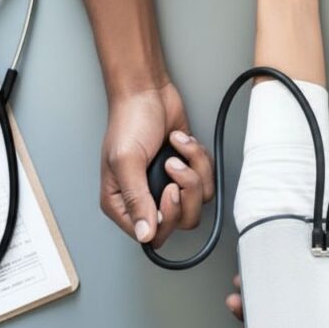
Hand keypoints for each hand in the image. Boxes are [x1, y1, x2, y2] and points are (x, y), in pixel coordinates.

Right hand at [100, 83, 213, 247]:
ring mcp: (168, 186)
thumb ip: (136, 200)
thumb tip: (145, 235)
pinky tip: (181, 142)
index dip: (166, 217)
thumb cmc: (129, 121)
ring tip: (175, 149)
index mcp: (122, 203)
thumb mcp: (126, 162)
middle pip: (180, 222)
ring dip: (193, 170)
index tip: (168, 189)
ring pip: (197, 202)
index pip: (151, 235)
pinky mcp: (187, 172)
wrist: (148, 92)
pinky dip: (199, 159)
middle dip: (185, 191)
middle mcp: (145, 199)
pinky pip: (207, 181)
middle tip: (173, 167)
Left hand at [223, 201, 328, 327]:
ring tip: (238, 299)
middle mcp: (326, 305)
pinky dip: (263, 275)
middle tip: (241, 327)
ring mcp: (313, 283)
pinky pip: (280, 271)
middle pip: (288, 325)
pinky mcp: (305, 260)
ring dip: (255, 302)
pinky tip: (250, 275)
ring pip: (278, 299)